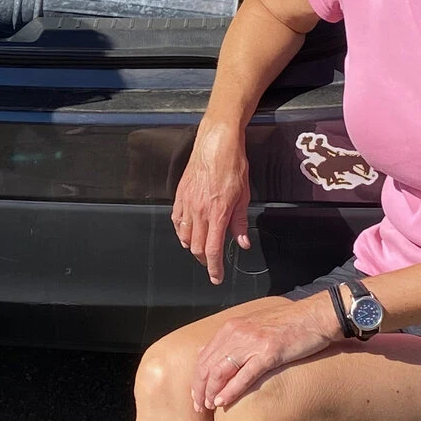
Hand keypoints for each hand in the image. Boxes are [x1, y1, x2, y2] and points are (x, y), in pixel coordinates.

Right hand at [172, 124, 251, 284]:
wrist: (216, 143)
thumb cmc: (232, 165)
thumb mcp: (243, 196)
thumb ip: (239, 222)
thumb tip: (242, 243)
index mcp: (217, 213)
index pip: (213, 250)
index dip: (215, 268)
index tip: (217, 278)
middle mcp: (199, 211)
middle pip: (197, 247)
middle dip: (205, 261)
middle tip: (212, 265)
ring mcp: (187, 203)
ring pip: (185, 236)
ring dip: (193, 247)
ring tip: (202, 250)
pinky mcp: (180, 195)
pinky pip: (177, 221)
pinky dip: (181, 232)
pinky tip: (187, 233)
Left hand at [192, 293, 339, 411]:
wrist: (315, 316)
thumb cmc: (289, 323)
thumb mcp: (254, 326)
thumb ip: (234, 339)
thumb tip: (213, 354)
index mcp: (232, 327)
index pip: (204, 356)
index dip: (197, 378)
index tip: (196, 395)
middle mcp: (237, 333)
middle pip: (207, 365)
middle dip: (199, 389)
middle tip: (198, 407)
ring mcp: (252, 343)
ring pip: (220, 371)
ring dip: (211, 392)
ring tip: (208, 407)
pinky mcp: (269, 353)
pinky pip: (244, 375)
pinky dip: (231, 391)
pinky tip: (223, 402)